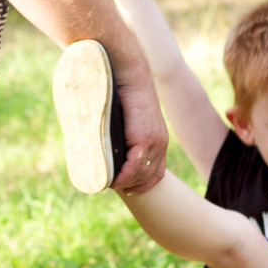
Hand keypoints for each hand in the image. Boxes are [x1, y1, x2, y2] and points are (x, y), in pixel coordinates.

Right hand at [110, 63, 169, 194]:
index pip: (157, 171)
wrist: (131, 77)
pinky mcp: (145, 138)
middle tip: (116, 187)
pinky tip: (113, 178)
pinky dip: (124, 175)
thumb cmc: (125, 96)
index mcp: (159, 140)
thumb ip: (123, 137)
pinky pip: (136, 165)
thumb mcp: (128, 121)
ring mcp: (154, 142)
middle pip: (150, 175)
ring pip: (142, 172)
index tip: (130, 190)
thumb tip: (107, 148)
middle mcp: (160, 143)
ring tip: (110, 183)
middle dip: (133, 185)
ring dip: (126, 182)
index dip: (144, 184)